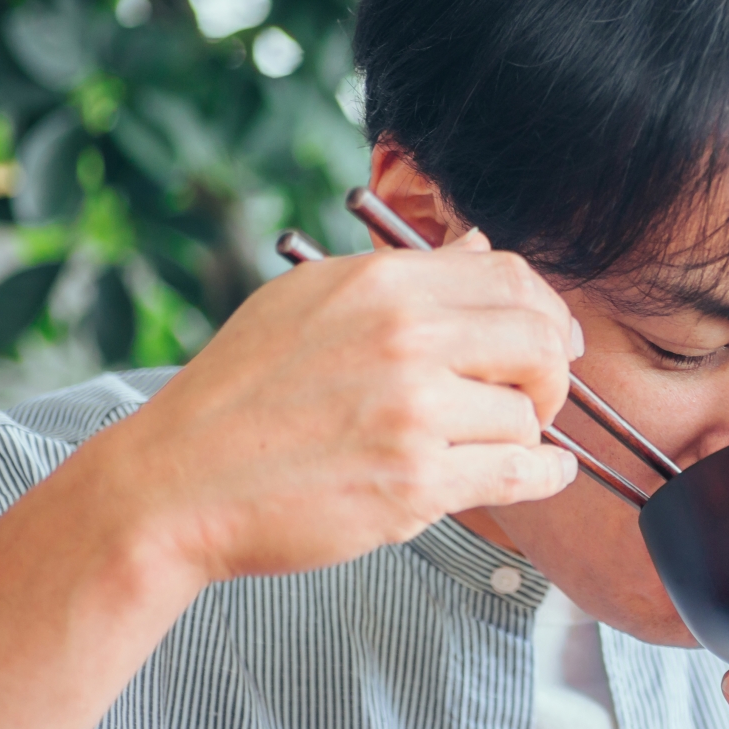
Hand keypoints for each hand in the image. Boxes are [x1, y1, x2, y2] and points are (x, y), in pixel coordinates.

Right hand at [98, 229, 579, 590]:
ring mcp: (413, 412)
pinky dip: (545, 478)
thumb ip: (405, 275)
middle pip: (541, 341)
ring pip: (527, 416)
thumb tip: (479, 245)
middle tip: (533, 399)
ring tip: (479, 444)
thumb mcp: (310, 301)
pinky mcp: (416, 482)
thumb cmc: (240, 396)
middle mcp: (405, 339)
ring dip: (518, 435)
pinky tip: (544, 476)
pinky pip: (522, 474)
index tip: (554, 339)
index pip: (512, 275)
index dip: (548, 311)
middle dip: (551, 373)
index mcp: (383, 284)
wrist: (174, 484)